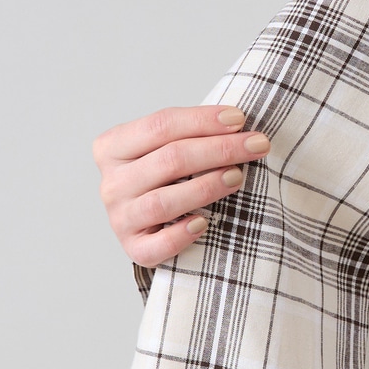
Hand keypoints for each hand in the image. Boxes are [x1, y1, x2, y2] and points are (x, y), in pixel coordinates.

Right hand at [93, 105, 270, 267]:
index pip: (160, 126)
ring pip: (163, 202)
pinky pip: (158, 245)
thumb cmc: (167, 178)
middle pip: (168, 160)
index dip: (202, 120)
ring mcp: (120, 219)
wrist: (150, 225)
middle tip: (257, 146)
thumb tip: (237, 121)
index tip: (240, 118)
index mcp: (112, 147)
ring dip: (205, 187)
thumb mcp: (168, 148)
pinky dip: (181, 235)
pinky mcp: (134, 249)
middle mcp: (111, 183)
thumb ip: (191, 135)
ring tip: (238, 177)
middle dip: (220, 149)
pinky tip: (204, 224)